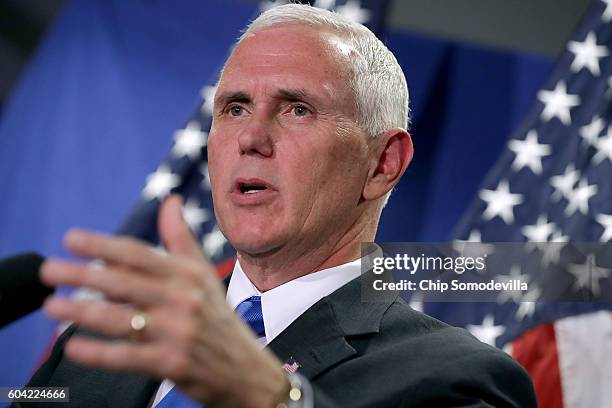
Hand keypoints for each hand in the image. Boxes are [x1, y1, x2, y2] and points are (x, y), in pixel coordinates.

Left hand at [41, 194, 289, 407]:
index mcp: (188, 275)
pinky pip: (127, 357)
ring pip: (120, 319)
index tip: (71, 239)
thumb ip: (181, 238)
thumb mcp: (203, 275)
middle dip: (81, 276)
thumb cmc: (217, 317)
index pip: (139, 254)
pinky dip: (98, 353)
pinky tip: (74, 348)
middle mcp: (183, 300)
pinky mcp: (172, 364)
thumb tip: (170, 200)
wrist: (245, 368)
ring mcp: (178, 332)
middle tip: (49, 270)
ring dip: (80, 313)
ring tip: (51, 307)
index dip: (103, 245)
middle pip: (123, 283)